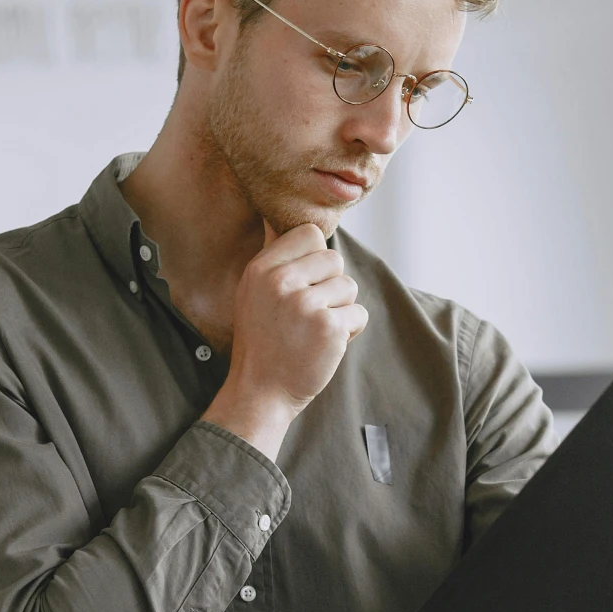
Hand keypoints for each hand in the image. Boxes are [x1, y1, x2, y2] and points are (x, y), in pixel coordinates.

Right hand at [201, 223, 366, 459]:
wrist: (260, 393)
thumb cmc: (262, 342)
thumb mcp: (253, 293)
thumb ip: (273, 258)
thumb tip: (276, 218)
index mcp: (261, 269)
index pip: (310, 234)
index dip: (316, 259)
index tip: (305, 284)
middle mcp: (281, 282)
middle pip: (334, 259)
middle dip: (331, 286)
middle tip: (308, 315)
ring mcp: (305, 304)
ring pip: (349, 286)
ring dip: (341, 310)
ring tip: (314, 331)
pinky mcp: (328, 327)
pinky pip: (359, 315)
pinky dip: (350, 332)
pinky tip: (325, 346)